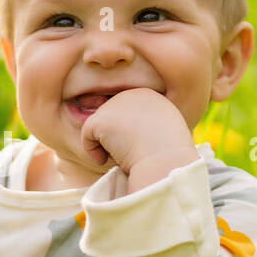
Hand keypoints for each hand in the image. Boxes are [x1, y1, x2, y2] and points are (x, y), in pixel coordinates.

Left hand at [80, 88, 197, 180]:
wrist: (165, 163)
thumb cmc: (168, 157)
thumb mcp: (164, 133)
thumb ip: (147, 126)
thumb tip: (128, 135)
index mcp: (150, 96)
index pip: (128, 115)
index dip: (130, 135)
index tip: (141, 151)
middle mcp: (132, 94)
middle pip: (113, 119)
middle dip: (118, 138)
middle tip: (132, 155)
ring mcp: (115, 104)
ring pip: (101, 128)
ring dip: (108, 145)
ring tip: (124, 156)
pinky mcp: (100, 119)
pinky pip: (87, 136)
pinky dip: (93, 152)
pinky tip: (105, 161)